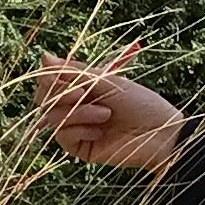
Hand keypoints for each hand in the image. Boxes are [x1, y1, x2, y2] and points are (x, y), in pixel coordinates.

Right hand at [36, 50, 185, 174]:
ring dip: (79, 112)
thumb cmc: (141, 104)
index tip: (56, 74)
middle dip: (60, 94)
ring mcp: (78, 129)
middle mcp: (77, 107)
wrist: (161, 133)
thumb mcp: (108, 81)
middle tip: (80, 93)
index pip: (49, 82)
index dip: (48, 78)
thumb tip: (43, 56)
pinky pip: (64, 136)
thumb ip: (75, 71)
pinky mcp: (80, 149)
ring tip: (105, 114)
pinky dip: (80, 129)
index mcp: (83, 88)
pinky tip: (100, 130)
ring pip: (53, 118)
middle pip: (45, 100)